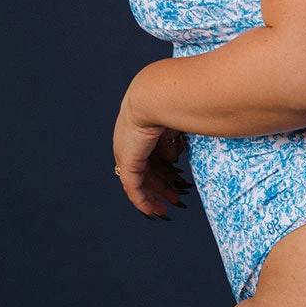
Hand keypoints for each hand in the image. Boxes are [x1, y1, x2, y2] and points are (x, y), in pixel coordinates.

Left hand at [112, 91, 192, 217]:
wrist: (157, 96)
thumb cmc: (174, 100)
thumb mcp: (178, 121)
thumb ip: (177, 139)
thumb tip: (177, 156)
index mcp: (144, 127)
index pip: (153, 153)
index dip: (166, 167)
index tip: (178, 178)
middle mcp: (132, 141)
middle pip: (147, 168)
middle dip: (162, 184)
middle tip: (175, 196)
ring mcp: (127, 152)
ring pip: (140, 180)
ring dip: (155, 194)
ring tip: (168, 205)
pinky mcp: (127, 163)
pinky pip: (133, 188)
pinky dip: (143, 201)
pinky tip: (153, 211)